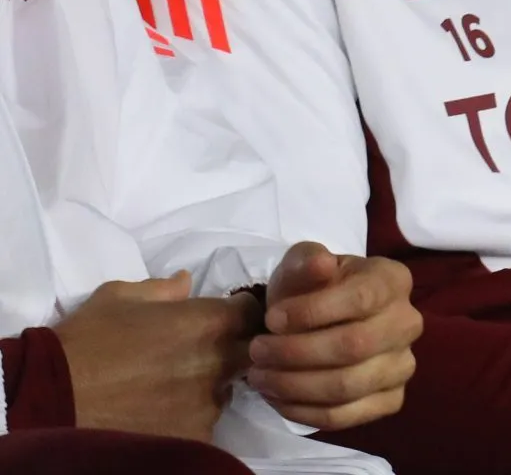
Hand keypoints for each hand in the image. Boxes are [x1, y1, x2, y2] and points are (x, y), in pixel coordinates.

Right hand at [55, 273, 252, 440]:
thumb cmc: (86, 339)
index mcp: (209, 322)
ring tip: (174, 384)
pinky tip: (163, 409)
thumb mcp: (119, 297)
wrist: (54, 398)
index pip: (253, 313)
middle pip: (250, 351)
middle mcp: (219, 361)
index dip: (240, 313)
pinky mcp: (195, 433)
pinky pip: (206, 420)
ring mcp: (209, 401)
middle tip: (201, 352)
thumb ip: (163, 288)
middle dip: (234, 348)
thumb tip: (186, 280)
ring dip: (211, 383)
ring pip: (227, 388)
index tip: (223, 318)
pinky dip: (191, 414)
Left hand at [247, 243, 424, 429]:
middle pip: (354, 347)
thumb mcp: (302, 265)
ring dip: (293, 385)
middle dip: (295, 353)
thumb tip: (321, 265)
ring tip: (259, 376)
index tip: (271, 318)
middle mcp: (408, 323)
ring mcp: (403, 365)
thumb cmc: (311, 288)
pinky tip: (277, 398)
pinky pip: (344, 417)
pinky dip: (303, 412)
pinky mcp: (390, 400)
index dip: (312, 312)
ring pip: (346, 386)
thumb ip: (307, 261)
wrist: (317, 321)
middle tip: (256, 351)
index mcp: (393, 281)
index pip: (361, 299)